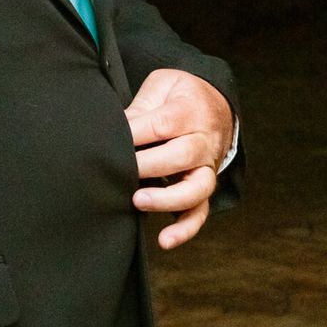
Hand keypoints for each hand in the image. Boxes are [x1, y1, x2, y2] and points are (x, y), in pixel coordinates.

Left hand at [126, 68, 232, 249]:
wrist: (216, 104)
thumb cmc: (180, 96)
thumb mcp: (162, 86)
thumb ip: (141, 107)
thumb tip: (114, 129)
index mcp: (189, 111)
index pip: (163, 124)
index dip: (135, 134)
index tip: (110, 142)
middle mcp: (203, 141)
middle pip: (181, 155)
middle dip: (148, 166)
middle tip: (121, 171)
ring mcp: (206, 167)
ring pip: (196, 188)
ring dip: (167, 198)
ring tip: (139, 201)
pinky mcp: (204, 188)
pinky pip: (200, 212)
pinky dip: (185, 229)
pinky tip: (165, 240)